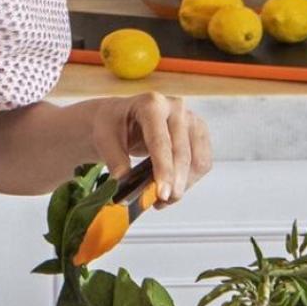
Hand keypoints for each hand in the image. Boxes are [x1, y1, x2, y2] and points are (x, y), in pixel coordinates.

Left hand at [89, 92, 211, 204]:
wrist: (120, 117)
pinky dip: (189, 180)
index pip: (161, 141)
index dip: (163, 169)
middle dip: (174, 181)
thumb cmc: (112, 124)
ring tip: (163, 200)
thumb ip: (115, 160)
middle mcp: (175, 107)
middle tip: (162, 201)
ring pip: (197, 160)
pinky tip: (172, 189)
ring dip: (184, 184)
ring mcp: (191, 119)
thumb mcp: (104, 139)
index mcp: (151, 104)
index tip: (162, 192)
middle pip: (181, 152)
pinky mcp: (199, 133)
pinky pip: (202, 162)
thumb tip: (123, 183)